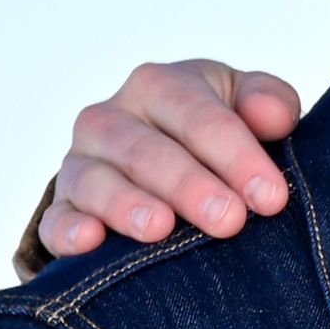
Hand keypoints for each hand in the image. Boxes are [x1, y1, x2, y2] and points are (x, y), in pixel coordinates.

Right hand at [31, 56, 306, 259]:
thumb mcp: (246, 104)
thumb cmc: (215, 132)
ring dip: (127, 204)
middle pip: (145, 150)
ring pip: (95, 181)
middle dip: (188, 185)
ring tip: (160, 228)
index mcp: (159, 86)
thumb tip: (274, 116)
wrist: (164, 158)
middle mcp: (110, 120)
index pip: (196, 115)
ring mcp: (81, 164)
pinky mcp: (63, 209)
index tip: (272, 197)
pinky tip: (90, 242)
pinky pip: (55, 220)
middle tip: (229, 220)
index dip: (236, 155)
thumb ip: (269, 101)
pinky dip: (68, 231)